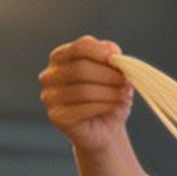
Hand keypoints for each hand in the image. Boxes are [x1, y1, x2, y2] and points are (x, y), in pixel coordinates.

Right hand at [38, 37, 134, 155]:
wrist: (107, 128)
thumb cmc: (109, 96)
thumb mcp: (115, 73)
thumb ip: (112, 58)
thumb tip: (112, 51)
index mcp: (62, 57)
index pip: (80, 47)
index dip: (103, 52)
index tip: (120, 61)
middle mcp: (50, 75)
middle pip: (81, 68)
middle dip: (109, 76)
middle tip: (126, 83)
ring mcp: (49, 96)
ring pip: (83, 90)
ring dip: (110, 93)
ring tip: (124, 96)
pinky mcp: (56, 116)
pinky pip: (83, 108)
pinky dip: (105, 106)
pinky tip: (114, 107)